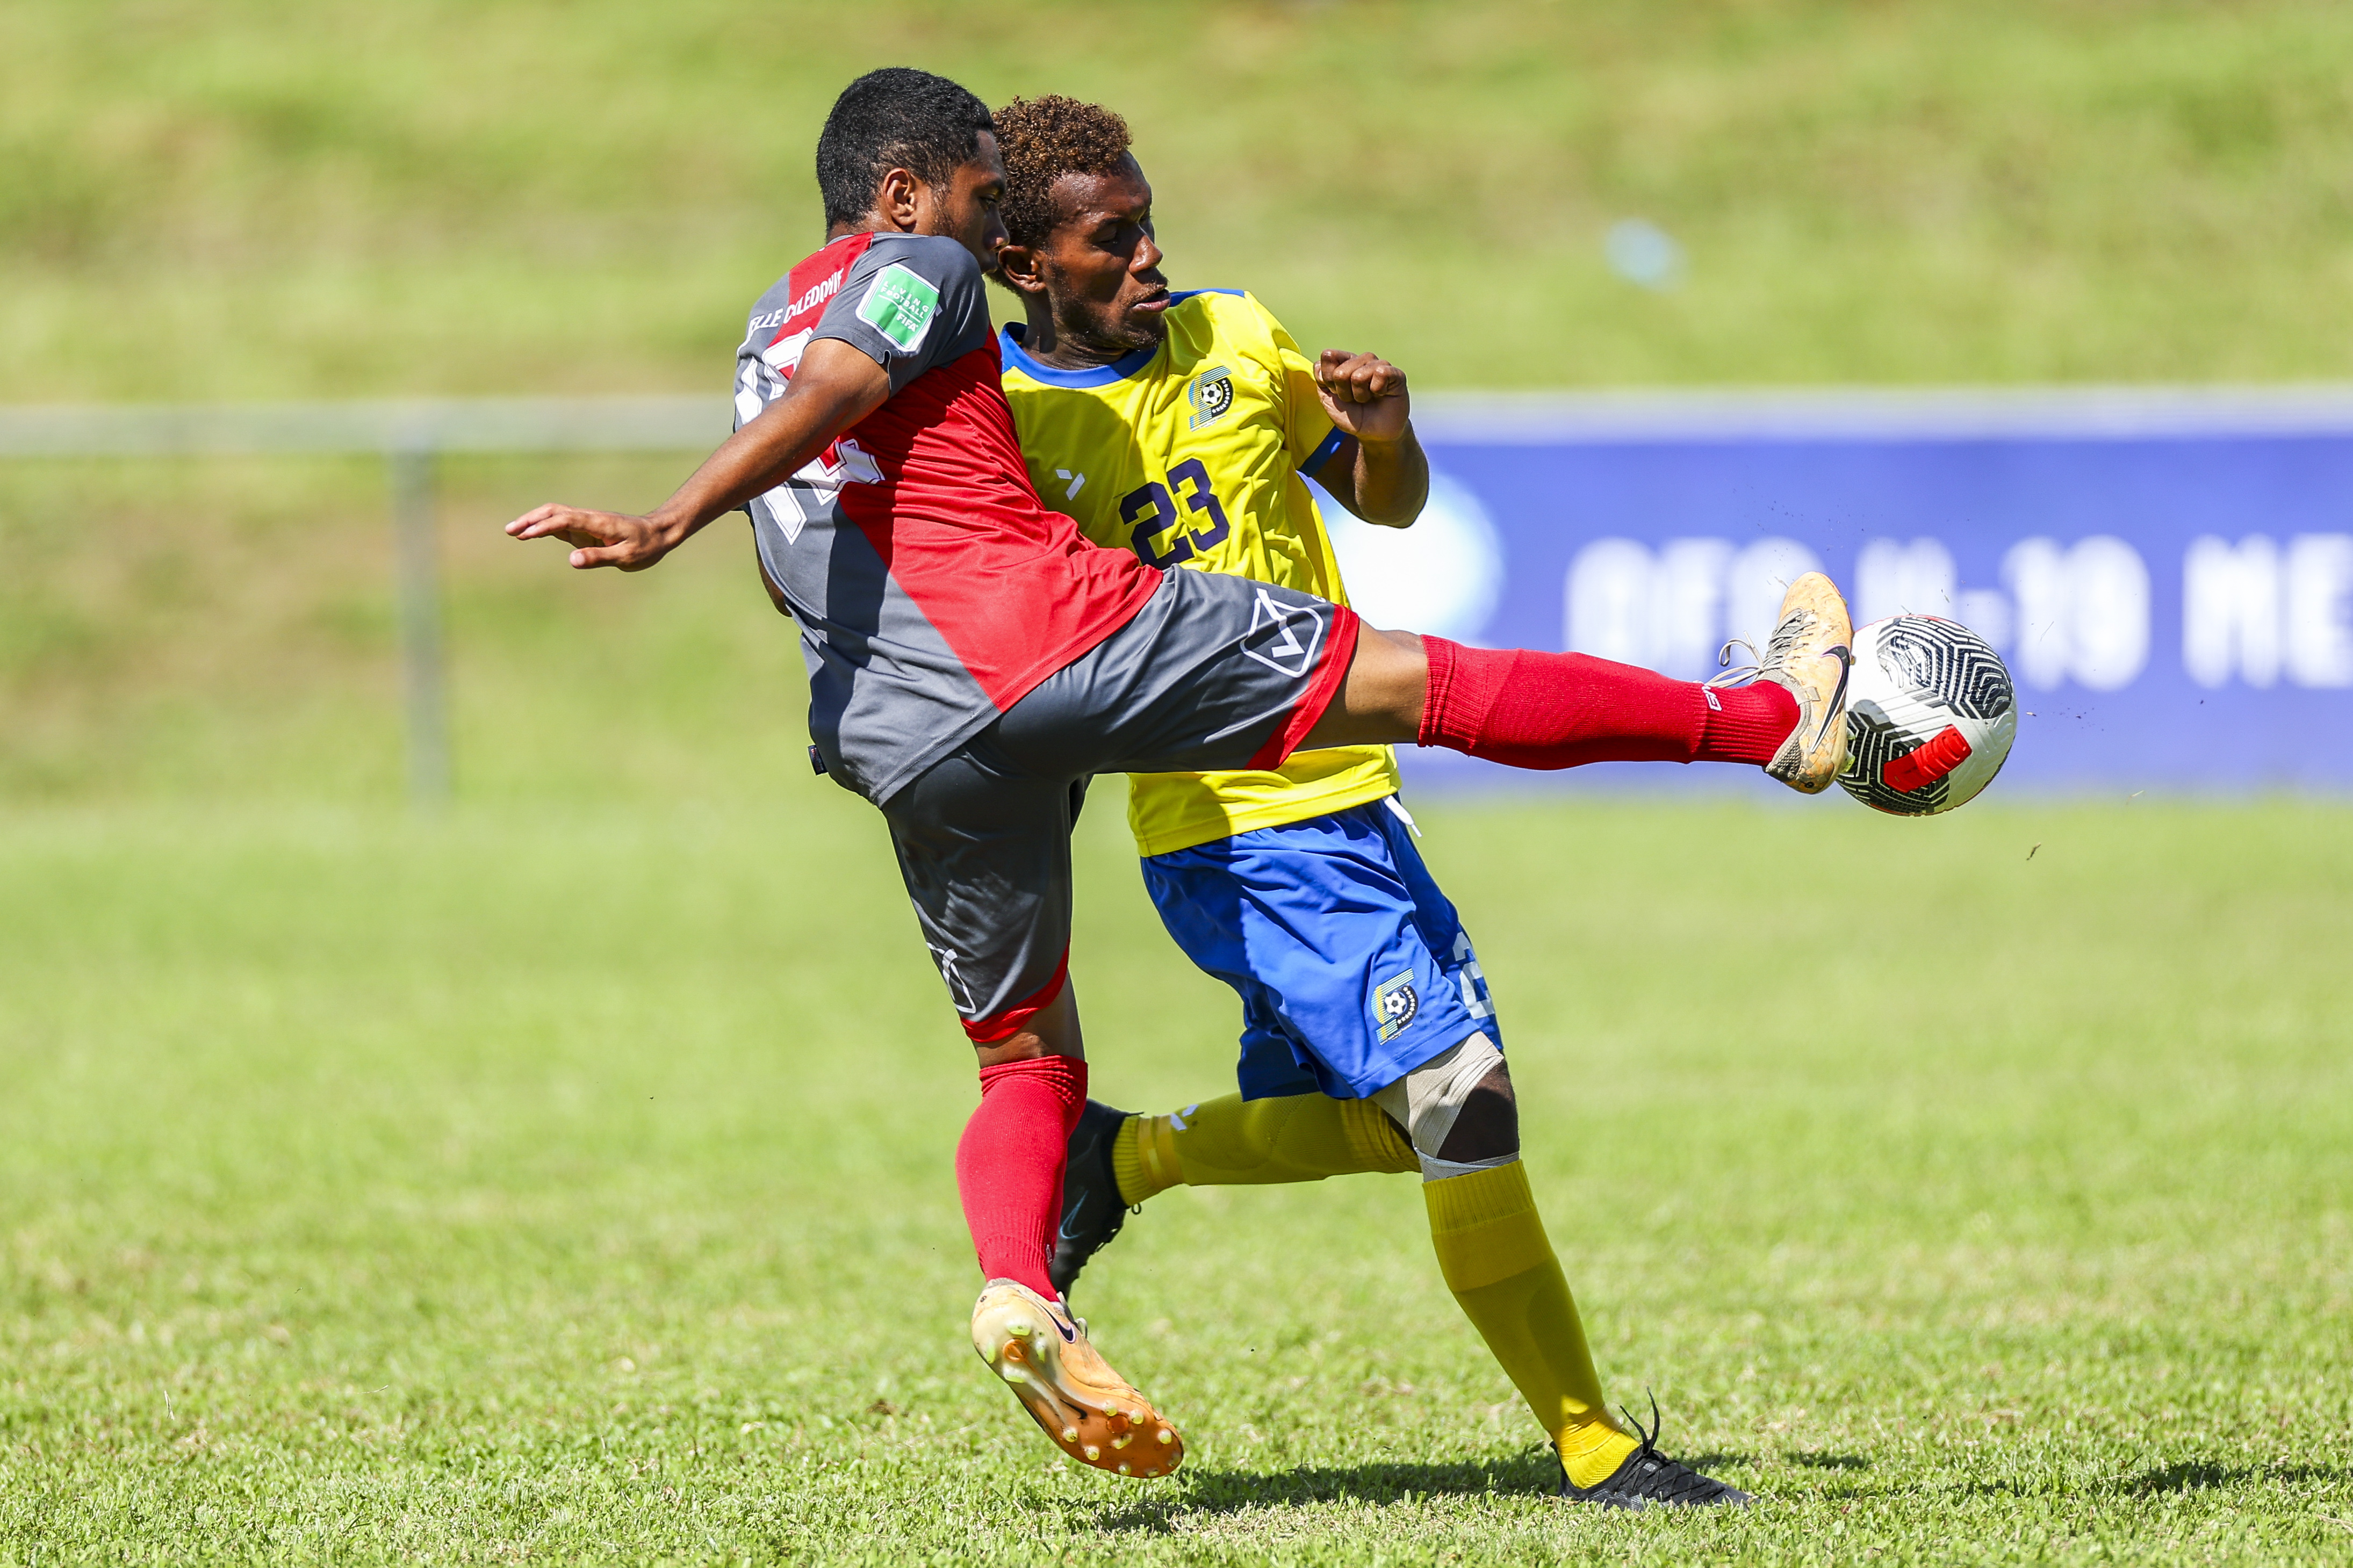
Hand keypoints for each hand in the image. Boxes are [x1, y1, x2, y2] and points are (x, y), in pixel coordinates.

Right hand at [505, 504, 689, 570]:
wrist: (659, 533)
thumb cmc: (646, 546)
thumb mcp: (627, 557)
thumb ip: (599, 558)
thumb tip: (572, 560)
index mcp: (598, 523)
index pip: (565, 520)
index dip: (544, 526)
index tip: (526, 534)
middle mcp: (589, 519)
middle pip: (554, 512)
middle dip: (531, 519)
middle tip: (510, 530)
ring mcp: (586, 523)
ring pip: (555, 516)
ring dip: (534, 522)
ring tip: (513, 533)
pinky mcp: (586, 530)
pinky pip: (561, 525)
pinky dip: (543, 528)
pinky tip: (530, 535)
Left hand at [1315, 349, 1410, 443]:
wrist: (1374, 434)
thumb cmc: (1353, 416)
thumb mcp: (1329, 401)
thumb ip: (1321, 381)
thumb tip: (1320, 364)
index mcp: (1344, 362)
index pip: (1328, 356)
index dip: (1328, 380)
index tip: (1337, 393)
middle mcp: (1361, 360)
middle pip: (1340, 372)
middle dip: (1344, 393)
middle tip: (1355, 400)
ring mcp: (1378, 364)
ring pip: (1359, 375)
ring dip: (1360, 395)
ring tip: (1367, 399)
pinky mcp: (1395, 373)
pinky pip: (1380, 373)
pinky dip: (1377, 390)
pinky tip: (1382, 394)